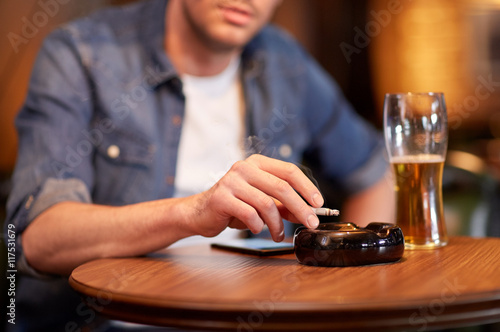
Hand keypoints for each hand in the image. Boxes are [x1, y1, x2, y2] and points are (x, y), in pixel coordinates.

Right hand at [187, 154, 323, 241]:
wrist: (200, 212)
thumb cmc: (234, 205)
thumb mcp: (261, 202)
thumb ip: (283, 205)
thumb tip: (308, 213)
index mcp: (257, 163)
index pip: (289, 171)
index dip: (307, 187)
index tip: (318, 203)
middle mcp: (244, 168)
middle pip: (282, 187)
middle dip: (300, 208)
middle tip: (311, 223)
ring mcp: (231, 181)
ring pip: (266, 204)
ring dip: (277, 224)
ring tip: (279, 235)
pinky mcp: (221, 197)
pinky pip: (249, 214)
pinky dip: (258, 226)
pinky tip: (257, 229)